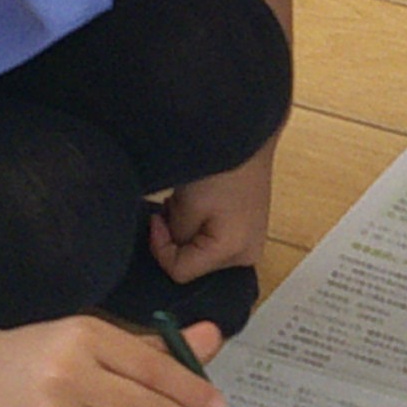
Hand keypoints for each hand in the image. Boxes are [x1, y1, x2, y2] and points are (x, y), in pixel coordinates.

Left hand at [152, 154, 272, 282]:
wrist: (243, 136)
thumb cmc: (222, 166)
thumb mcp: (186, 208)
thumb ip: (174, 238)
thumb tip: (173, 246)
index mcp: (234, 253)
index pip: (180, 271)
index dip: (160, 247)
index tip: (157, 219)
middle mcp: (247, 255)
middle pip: (194, 265)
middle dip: (176, 239)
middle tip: (176, 208)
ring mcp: (249, 242)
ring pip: (201, 252)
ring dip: (187, 230)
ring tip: (191, 200)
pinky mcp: (247, 230)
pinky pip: (214, 239)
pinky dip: (200, 224)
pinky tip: (202, 201)